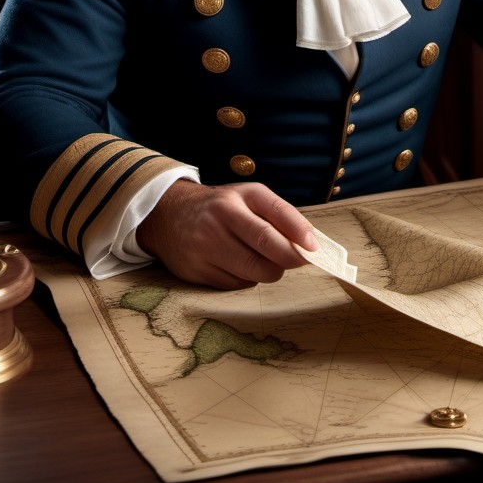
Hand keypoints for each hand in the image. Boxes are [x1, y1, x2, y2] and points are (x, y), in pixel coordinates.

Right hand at [136, 178, 318, 287]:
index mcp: (238, 197)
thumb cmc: (222, 207)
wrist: (168, 215)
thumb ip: (279, 215)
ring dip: (268, 271)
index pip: (276, 214)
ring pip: (254, 273)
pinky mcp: (195, 270)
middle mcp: (219, 218)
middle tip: (296, 260)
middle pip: (266, 249)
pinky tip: (236, 264)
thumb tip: (309, 243)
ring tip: (262, 258)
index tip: (313, 248)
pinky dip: (245, 279)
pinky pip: (235, 285)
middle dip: (288, 260)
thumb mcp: (249, 197)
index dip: (299, 232)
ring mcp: (205, 246)